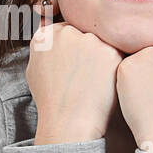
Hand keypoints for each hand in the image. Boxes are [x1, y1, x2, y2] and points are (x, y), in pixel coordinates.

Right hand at [27, 21, 123, 143]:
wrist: (69, 122)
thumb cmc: (52, 101)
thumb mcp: (34, 70)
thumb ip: (44, 48)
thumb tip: (51, 33)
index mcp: (46, 36)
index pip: (66, 30)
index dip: (73, 48)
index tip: (75, 63)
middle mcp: (66, 33)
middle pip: (85, 32)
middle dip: (88, 50)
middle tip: (86, 74)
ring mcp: (90, 40)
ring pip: (103, 41)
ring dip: (102, 57)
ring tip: (93, 81)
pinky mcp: (111, 52)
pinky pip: (117, 54)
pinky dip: (114, 67)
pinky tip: (104, 83)